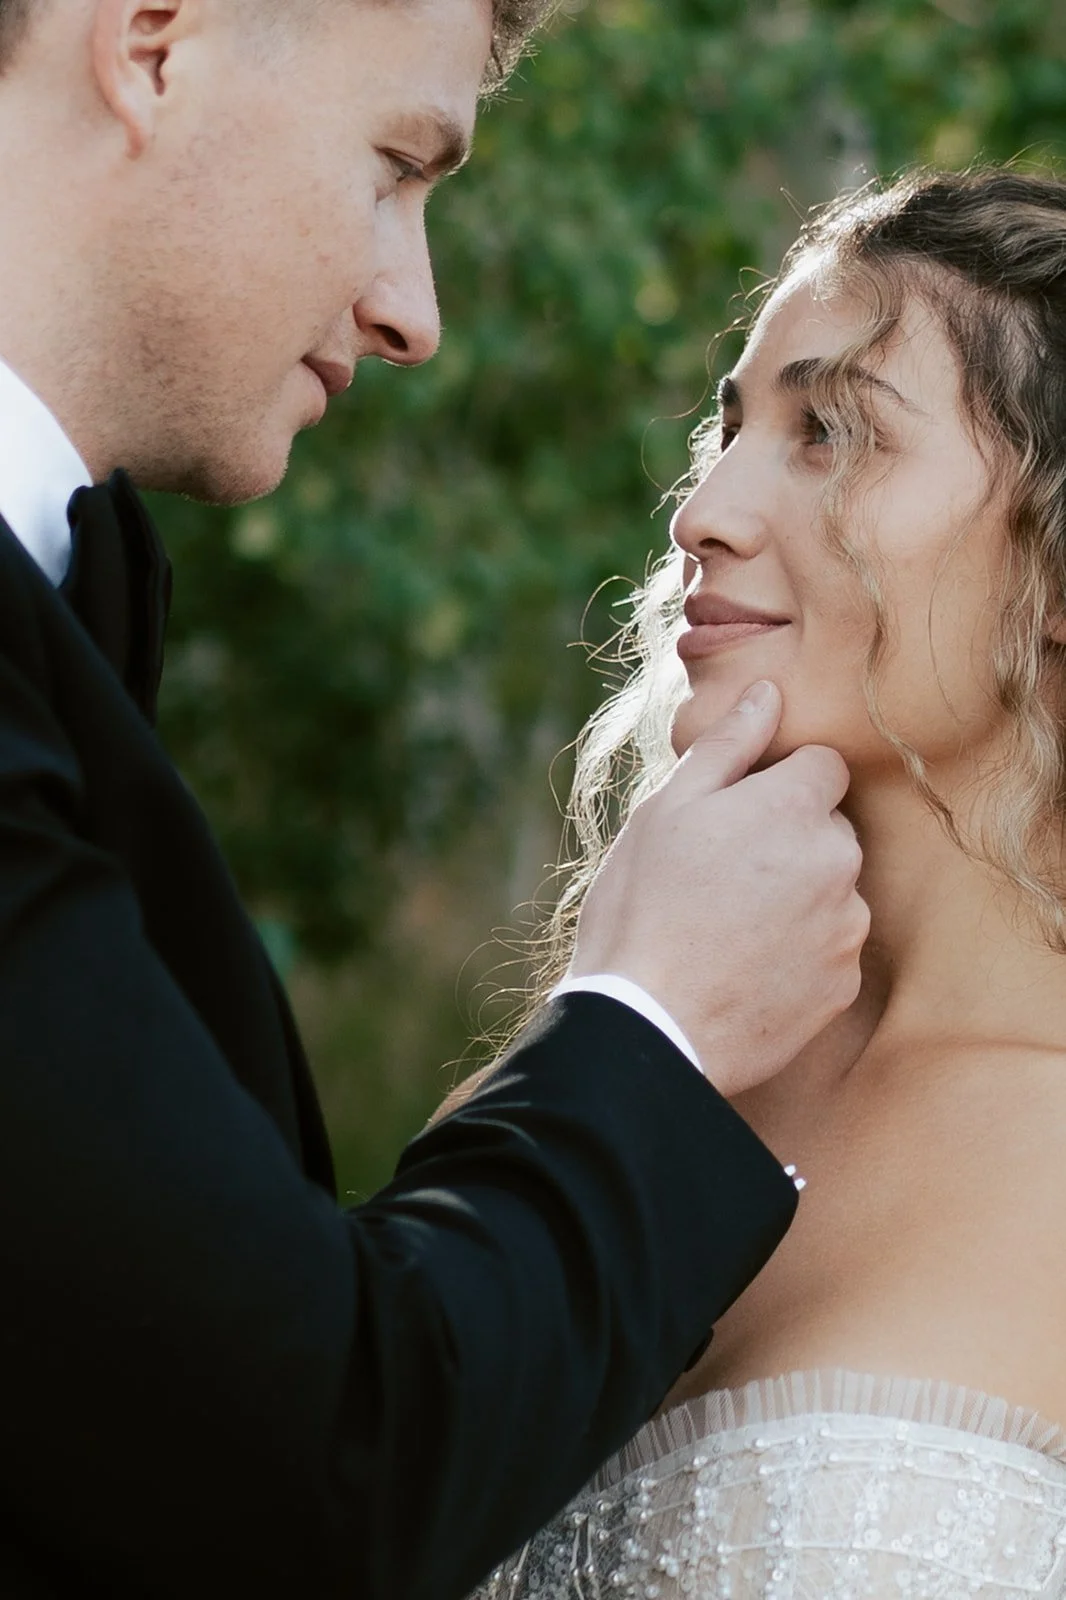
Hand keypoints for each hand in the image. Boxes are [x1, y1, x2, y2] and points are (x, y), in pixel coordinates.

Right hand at [568, 680, 868, 1094]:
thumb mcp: (666, 810)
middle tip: (720, 874)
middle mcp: (838, 861)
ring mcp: (845, 928)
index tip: (735, 815)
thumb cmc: (642, 907)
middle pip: (829, 828)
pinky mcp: (842, 986)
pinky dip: (799, 952)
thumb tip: (769, 693)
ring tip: (727, 926)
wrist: (648, 1026)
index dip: (777, 783)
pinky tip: (744, 965)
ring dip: (796, 896)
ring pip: (832, 889)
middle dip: (789, 839)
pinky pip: (829, 948)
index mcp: (795, 806)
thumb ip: (728, 745)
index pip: (823, 765)